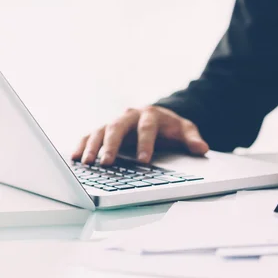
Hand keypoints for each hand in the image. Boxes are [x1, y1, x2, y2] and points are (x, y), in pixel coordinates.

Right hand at [72, 106, 208, 165]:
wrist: (160, 116)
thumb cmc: (171, 127)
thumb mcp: (185, 130)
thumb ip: (193, 139)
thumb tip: (202, 149)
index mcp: (151, 114)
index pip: (147, 128)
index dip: (145, 144)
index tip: (143, 160)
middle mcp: (130, 116)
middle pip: (118, 127)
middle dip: (112, 145)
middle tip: (107, 162)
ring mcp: (115, 121)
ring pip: (101, 130)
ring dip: (93, 146)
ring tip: (86, 162)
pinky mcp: (105, 129)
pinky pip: (90, 135)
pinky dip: (82, 145)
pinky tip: (75, 158)